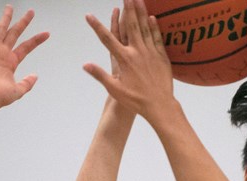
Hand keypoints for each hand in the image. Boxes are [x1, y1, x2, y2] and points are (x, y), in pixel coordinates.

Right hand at [0, 5, 49, 106]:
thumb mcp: (18, 90)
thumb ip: (27, 83)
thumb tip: (35, 76)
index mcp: (11, 62)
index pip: (26, 46)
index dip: (37, 39)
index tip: (46, 33)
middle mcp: (3, 53)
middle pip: (15, 33)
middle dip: (23, 22)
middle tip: (31, 12)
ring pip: (2, 29)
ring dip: (6, 18)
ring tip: (10, 7)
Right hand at [84, 0, 173, 122]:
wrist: (159, 105)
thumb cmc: (136, 100)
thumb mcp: (114, 89)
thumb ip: (99, 75)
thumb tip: (85, 65)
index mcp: (124, 59)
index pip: (107, 39)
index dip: (96, 26)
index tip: (89, 16)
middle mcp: (137, 52)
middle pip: (130, 26)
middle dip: (127, 9)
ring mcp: (150, 52)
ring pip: (145, 27)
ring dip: (141, 12)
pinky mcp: (161, 56)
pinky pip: (157, 37)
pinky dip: (154, 26)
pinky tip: (152, 17)